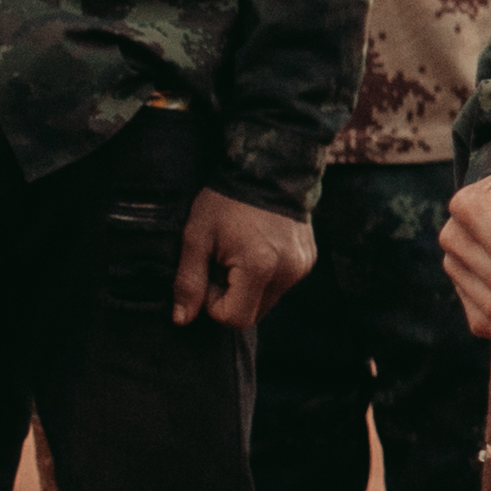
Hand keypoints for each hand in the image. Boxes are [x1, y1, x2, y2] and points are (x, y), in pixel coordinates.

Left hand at [173, 189, 317, 328]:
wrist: (268, 171)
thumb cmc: (226, 203)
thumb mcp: (196, 239)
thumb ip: (188, 282)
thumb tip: (182, 319)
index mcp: (259, 267)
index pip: (234, 318)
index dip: (214, 304)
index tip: (210, 273)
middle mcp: (287, 272)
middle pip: (253, 314)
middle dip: (232, 298)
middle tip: (223, 265)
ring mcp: (301, 267)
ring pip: (267, 301)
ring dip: (248, 287)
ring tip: (240, 254)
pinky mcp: (308, 261)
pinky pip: (281, 285)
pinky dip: (265, 276)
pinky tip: (258, 248)